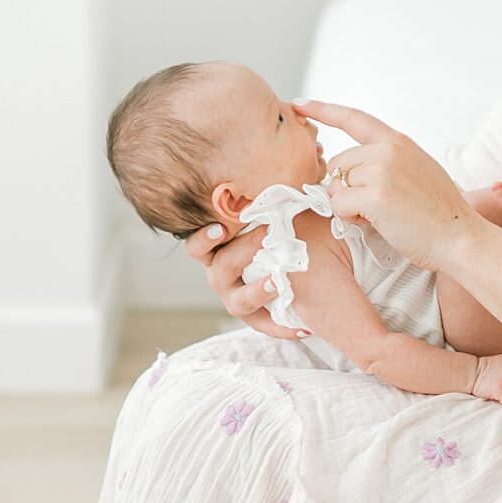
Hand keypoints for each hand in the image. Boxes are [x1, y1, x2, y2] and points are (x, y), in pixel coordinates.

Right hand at [180, 214, 311, 340]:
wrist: (300, 271)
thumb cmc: (279, 235)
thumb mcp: (272, 219)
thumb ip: (273, 203)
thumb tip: (291, 175)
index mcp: (218, 250)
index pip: (197, 246)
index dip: (204, 239)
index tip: (220, 229)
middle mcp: (220, 276)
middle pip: (221, 267)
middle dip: (244, 250)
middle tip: (266, 234)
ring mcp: (235, 298)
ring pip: (240, 300)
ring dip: (259, 291)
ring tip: (278, 282)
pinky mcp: (253, 318)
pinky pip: (265, 325)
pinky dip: (283, 326)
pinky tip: (304, 327)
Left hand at [293, 101, 479, 273]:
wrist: (460, 238)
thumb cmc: (439, 215)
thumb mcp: (417, 171)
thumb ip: (387, 162)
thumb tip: (352, 172)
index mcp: (399, 142)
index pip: (354, 119)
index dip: (323, 110)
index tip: (300, 104)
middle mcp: (388, 150)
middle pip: (338, 164)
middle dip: (346, 188)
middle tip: (377, 207)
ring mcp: (381, 171)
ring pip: (335, 186)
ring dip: (349, 206)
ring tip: (382, 215)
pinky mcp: (374, 195)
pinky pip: (338, 205)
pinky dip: (351, 219)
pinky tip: (378, 223)